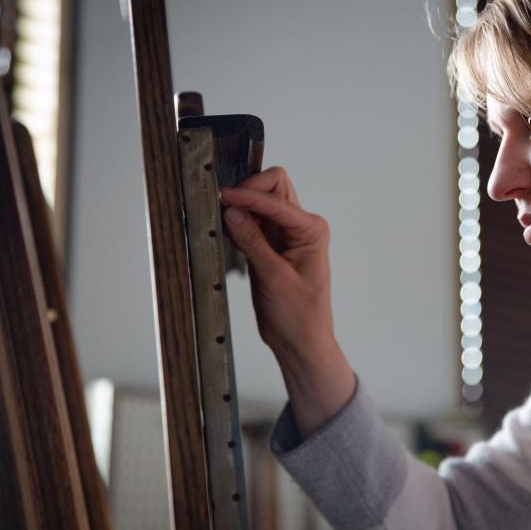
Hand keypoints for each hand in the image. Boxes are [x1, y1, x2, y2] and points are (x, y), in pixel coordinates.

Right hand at [221, 167, 354, 435]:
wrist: (301, 342)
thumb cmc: (300, 316)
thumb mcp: (274, 278)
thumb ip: (253, 241)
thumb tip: (232, 210)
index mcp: (311, 230)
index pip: (276, 199)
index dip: (249, 196)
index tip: (223, 197)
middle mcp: (301, 227)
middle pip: (274, 188)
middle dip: (249, 190)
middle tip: (224, 203)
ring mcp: (285, 236)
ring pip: (261, 203)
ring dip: (242, 205)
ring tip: (219, 215)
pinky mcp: (270, 246)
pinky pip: (252, 223)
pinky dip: (238, 221)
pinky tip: (225, 229)